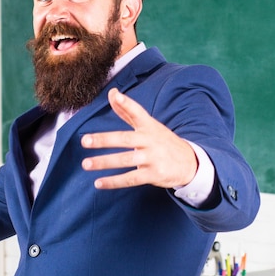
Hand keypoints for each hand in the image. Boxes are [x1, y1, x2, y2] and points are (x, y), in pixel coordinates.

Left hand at [81, 88, 197, 188]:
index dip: (126, 104)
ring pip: (125, 160)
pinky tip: (98, 183)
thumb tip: (112, 93)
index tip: (115, 96)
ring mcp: (152, 158)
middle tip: (85, 141)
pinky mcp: (153, 175)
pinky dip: (114, 182)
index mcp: (149, 126)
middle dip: (104, 140)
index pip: (137, 112)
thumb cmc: (162, 141)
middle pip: (125, 139)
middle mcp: (150, 141)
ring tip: (86, 164)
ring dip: (104, 162)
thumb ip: (128, 110)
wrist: (189, 163)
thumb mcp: (149, 125)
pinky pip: (130, 179)